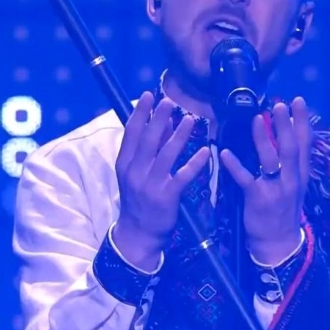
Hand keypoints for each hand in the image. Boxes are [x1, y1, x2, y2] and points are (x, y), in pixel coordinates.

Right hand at [112, 92, 210, 271]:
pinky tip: (205, 152)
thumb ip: (148, 149)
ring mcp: (151, 184)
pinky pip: (183, 177)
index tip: (148, 96)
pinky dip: (194, 164)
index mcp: (125, 164)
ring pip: (166, 155)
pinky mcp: (167, 197)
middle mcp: (135, 172)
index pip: (131, 134)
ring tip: (191, 119)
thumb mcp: (136, 173)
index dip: (140, 114)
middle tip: (169, 101)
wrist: (137, 233)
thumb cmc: (138, 199)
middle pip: (148, 140)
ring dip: (179, 136)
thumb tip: (161, 122)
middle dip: (159, 119)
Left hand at [220, 97, 311, 265]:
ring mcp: (276, 189)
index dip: (302, 121)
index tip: (298, 101)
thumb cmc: (284, 209)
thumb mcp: (295, 185)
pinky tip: (225, 153)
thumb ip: (292, 161)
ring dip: (263, 139)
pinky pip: (246, 180)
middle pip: (290, 148)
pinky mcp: (258, 199)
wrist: (278, 242)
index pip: (304, 143)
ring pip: (271, 160)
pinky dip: (235, 166)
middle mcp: (291, 179)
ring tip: (256, 118)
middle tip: (280, 104)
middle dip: (286, 125)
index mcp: (300, 174)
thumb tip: (287, 133)